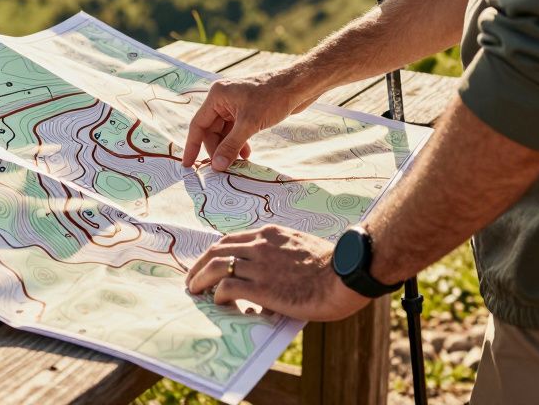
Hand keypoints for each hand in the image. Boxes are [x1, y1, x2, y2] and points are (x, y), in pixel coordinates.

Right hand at [181, 72, 316, 170]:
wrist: (298, 86)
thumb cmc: (273, 98)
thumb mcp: (249, 124)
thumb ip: (231, 145)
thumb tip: (217, 165)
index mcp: (217, 96)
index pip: (198, 125)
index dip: (193, 146)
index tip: (188, 165)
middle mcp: (222, 99)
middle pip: (211, 130)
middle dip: (217, 149)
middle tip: (222, 168)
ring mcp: (235, 105)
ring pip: (224, 132)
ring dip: (229, 148)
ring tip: (237, 163)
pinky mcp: (247, 110)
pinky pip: (236, 130)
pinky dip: (239, 143)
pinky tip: (246, 154)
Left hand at [185, 225, 368, 321]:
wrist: (345, 274)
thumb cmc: (333, 266)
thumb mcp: (303, 249)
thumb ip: (284, 256)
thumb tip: (275, 275)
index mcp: (270, 234)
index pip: (232, 239)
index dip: (216, 253)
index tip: (210, 264)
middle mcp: (259, 245)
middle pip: (217, 250)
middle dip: (200, 265)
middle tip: (192, 279)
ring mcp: (259, 265)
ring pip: (216, 266)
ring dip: (200, 279)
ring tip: (195, 291)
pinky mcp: (260, 287)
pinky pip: (227, 288)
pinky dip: (218, 296)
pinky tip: (220, 304)